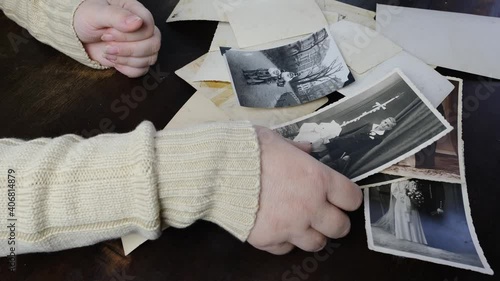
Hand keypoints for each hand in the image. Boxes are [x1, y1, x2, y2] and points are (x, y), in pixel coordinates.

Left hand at [74, 0, 160, 76]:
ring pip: (149, 59)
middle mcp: (142, 28)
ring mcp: (141, 45)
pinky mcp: (135, 59)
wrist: (76, 33)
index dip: (130, 35)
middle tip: (107, 45)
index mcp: (135, 11)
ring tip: (108, 52)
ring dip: (127, 60)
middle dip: (128, 49)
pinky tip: (115, 61)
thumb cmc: (84, 18)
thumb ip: (117, 16)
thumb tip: (137, 22)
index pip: (148, 27)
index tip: (108, 34)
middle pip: (153, 45)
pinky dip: (128, 69)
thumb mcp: (96, 13)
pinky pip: (142, 70)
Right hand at [248, 127, 361, 254]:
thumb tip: (307, 149)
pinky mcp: (269, 240)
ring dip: (312, 234)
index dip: (348, 198)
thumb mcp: (277, 140)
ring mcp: (290, 226)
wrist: (218, 170)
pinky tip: (276, 227)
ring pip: (317, 244)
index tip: (341, 197)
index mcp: (317, 179)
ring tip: (301, 224)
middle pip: (341, 227)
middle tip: (324, 214)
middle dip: (335, 221)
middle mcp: (310, 206)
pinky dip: (284, 241)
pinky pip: (285, 249)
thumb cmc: (249, 149)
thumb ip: (297, 148)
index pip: (352, 198)